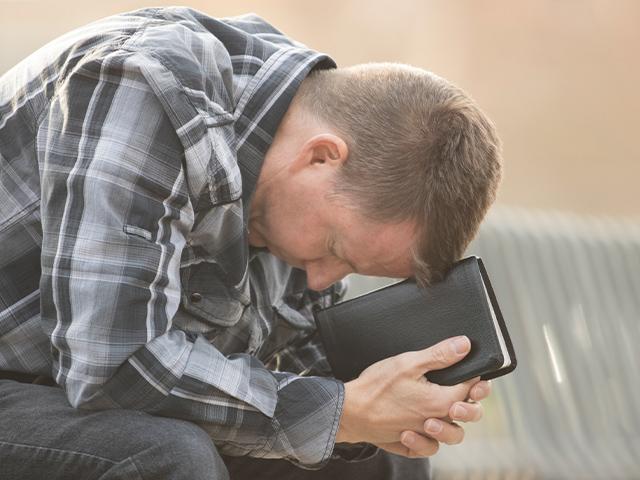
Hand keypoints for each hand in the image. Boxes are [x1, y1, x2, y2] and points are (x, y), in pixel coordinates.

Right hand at [336, 336, 476, 456]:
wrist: (349, 411)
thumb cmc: (375, 387)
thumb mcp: (408, 363)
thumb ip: (439, 355)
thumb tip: (464, 346)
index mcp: (439, 402)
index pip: (470, 389)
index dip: (474, 378)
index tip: (470, 369)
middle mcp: (435, 422)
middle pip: (468, 416)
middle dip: (471, 401)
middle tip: (463, 389)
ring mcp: (422, 436)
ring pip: (452, 436)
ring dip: (452, 422)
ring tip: (441, 410)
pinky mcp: (408, 444)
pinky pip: (429, 448)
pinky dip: (429, 440)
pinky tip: (420, 427)